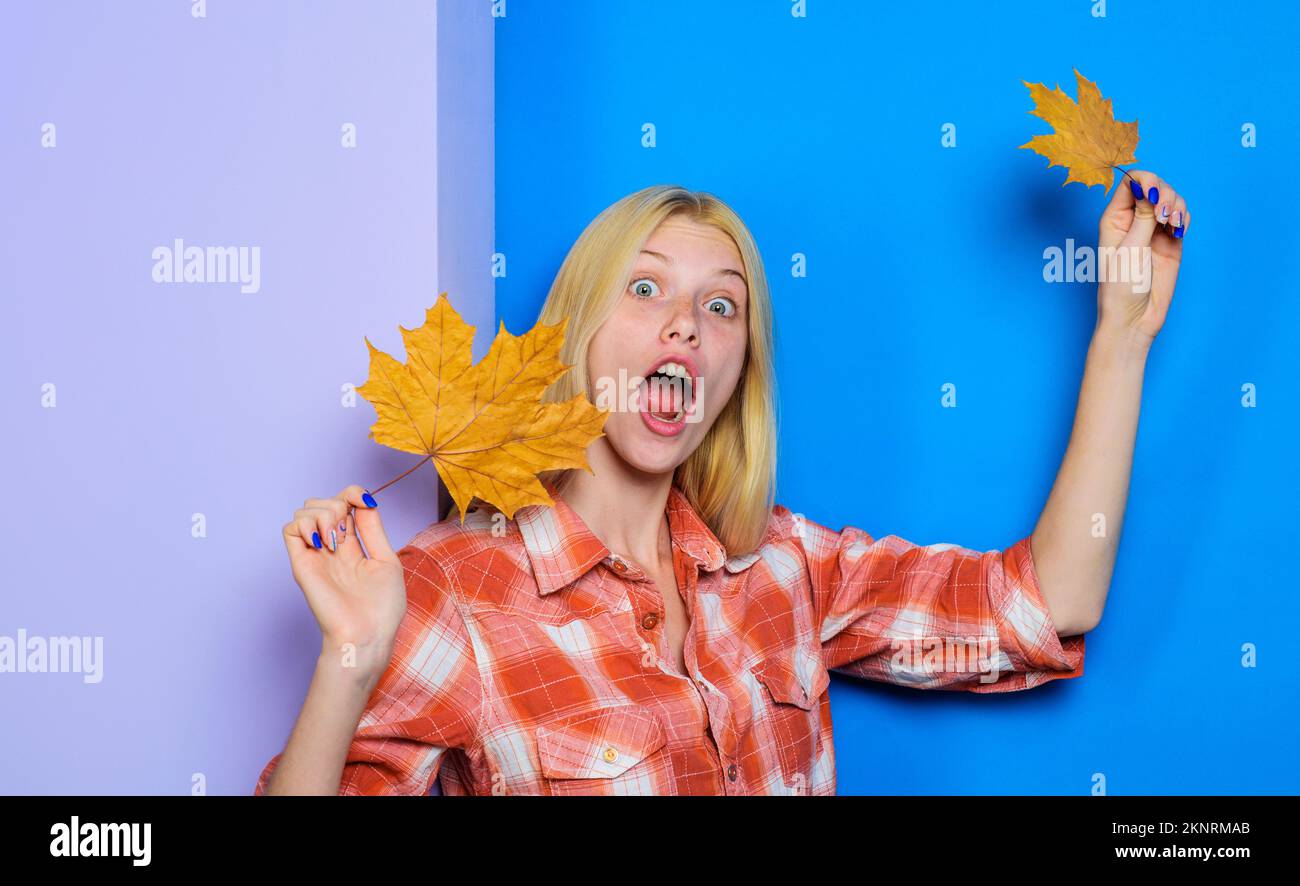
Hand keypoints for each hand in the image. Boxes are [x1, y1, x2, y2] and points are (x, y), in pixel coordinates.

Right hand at [281, 485, 404, 669]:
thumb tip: (364, 500)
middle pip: (324, 501)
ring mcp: (315, 554)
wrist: (367, 634)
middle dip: (338, 503)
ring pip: (305, 510)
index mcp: (354, 545)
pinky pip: (289, 529)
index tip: (363, 501)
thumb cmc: (382, 607)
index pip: (345, 503)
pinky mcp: (301, 564)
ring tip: (334, 540)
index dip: (353, 493)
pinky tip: (321, 541)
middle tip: (348, 532)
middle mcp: (332, 546)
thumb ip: (372, 529)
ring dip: (323, 514)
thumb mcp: (386, 559)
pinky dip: (304, 525)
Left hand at [1096, 169, 1188, 344]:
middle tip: (1165, 215)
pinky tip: (1180, 228)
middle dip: (1165, 193)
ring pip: (1170, 199)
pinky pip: (1181, 217)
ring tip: (1174, 223)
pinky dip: (1184, 216)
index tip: (1154, 196)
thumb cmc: (1122, 287)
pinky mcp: (1170, 241)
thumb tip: (1146, 185)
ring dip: (1177, 204)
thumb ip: (1142, 216)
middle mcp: (1132, 220)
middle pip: (1154, 186)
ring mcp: (1152, 230)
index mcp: (1114, 218)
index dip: (1146, 181)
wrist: (1135, 318)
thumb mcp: (1130, 249)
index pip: (1130, 182)